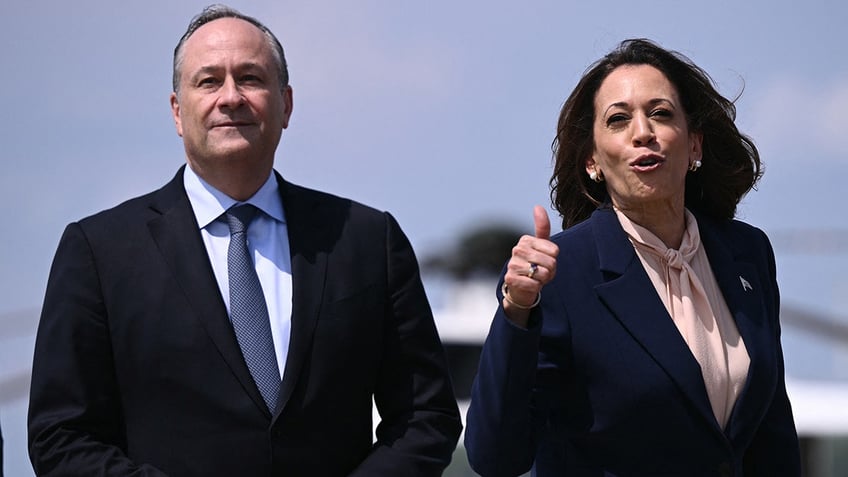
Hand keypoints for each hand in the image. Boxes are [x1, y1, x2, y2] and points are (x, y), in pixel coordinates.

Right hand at [502, 206, 558, 326]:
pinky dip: (535, 288)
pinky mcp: (510, 279)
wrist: (520, 286)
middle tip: (541, 272)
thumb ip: (542, 227)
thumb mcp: (541, 245)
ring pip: (542, 274)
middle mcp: (517, 250)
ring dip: (543, 280)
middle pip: (550, 262)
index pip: (554, 251)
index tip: (544, 261)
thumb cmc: (534, 264)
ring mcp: (512, 264)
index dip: (554, 260)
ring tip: (535, 278)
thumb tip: (537, 206)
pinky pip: (534, 284)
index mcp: (525, 240)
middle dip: (550, 271)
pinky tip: (529, 285)